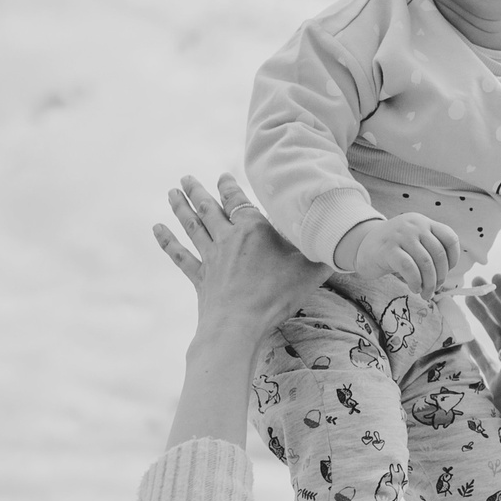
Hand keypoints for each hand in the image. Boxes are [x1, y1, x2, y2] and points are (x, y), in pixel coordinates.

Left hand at [153, 174, 325, 343]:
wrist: (239, 325)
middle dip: (197, 191)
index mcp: (253, 230)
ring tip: (171, 192)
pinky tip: (157, 229)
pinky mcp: (199, 277)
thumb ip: (324, 254)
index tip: (222, 175)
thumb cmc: (276, 296)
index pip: (238, 200)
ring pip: (192, 226)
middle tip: (185, 177)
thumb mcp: (309, 271)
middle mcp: (228, 238)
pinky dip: (167, 241)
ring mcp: (211, 257)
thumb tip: (343, 242)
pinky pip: (180, 255)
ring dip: (180, 207)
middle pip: (209, 208)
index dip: (229, 186)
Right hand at [344, 213, 461, 292]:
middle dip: (440, 276)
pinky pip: (410, 268)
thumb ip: (429, 250)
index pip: (449, 238)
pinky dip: (416, 282)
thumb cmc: (393, 249)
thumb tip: (445, 276)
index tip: (447, 271)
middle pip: (438, 254)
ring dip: (429, 283)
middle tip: (435, 288)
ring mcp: (400, 236)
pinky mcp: (388, 250)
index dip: (453, 258)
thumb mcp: (414, 242)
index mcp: (423, 222)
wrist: (362, 246)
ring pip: (426, 263)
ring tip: (425, 293)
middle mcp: (414, 225)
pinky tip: (414, 288)